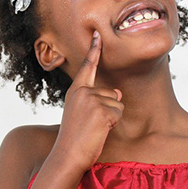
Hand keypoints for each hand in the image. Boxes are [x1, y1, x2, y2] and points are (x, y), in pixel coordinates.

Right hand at [53, 30, 123, 170]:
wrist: (68, 154)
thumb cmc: (75, 136)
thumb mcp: (83, 113)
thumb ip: (97, 99)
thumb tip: (119, 92)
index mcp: (75, 91)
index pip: (88, 67)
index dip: (94, 49)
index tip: (98, 34)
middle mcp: (82, 91)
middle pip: (112, 93)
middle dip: (108, 109)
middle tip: (91, 124)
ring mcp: (91, 100)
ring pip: (117, 103)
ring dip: (111, 118)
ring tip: (94, 128)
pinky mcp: (101, 110)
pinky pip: (119, 113)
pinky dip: (113, 124)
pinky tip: (99, 130)